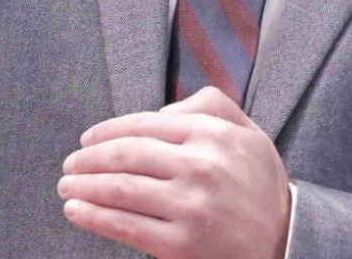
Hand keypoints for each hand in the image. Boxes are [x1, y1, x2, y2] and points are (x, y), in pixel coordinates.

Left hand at [60, 85, 291, 258]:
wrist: (286, 240)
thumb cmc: (259, 185)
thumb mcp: (248, 132)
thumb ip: (209, 106)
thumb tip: (161, 109)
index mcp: (213, 135)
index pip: (144, 124)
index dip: (107, 130)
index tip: (87, 139)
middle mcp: (200, 167)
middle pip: (126, 155)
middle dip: (88, 158)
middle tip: (70, 163)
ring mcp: (189, 207)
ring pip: (120, 189)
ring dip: (84, 185)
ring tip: (66, 185)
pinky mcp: (181, 244)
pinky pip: (126, 226)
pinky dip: (95, 216)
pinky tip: (77, 210)